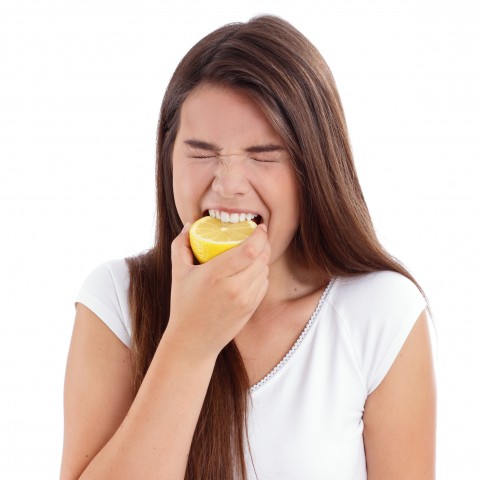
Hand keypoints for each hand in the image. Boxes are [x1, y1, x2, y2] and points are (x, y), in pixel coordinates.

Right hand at [165, 223, 269, 360]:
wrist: (193, 341)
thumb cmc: (183, 305)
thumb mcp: (178, 273)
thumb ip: (181, 245)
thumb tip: (190, 226)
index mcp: (216, 274)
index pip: (250, 249)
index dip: (259, 235)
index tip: (258, 225)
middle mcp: (234, 287)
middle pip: (262, 257)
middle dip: (263, 243)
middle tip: (257, 236)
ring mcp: (245, 300)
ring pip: (265, 270)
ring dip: (263, 258)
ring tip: (253, 253)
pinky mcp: (251, 308)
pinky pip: (264, 284)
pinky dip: (261, 274)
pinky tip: (251, 271)